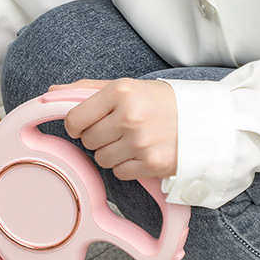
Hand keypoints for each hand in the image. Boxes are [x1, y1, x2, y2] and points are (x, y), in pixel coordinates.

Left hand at [55, 78, 177, 180]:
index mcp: (121, 92)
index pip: (74, 119)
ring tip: (133, 141)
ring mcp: (141, 142)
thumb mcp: (128, 87)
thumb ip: (87, 90)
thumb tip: (51, 93)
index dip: (76, 125)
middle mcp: (130, 116)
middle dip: (98, 138)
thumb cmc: (162, 102)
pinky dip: (127, 166)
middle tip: (118, 130)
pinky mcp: (152, 164)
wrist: (209, 120)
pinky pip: (119, 172)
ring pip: (101, 159)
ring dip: (112, 153)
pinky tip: (142, 152)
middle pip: (88, 141)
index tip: (87, 124)